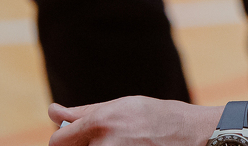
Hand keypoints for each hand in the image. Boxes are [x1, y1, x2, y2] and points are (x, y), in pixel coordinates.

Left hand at [49, 98, 220, 145]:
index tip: (76, 140)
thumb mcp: (121, 106)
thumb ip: (84, 113)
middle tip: (112, 139)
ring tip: (126, 143)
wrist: (194, 135)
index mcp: (102, 123)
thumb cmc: (157, 116)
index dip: (64, 141)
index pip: (58, 143)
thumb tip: (53, 112)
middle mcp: (105, 145)